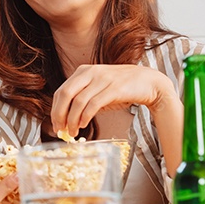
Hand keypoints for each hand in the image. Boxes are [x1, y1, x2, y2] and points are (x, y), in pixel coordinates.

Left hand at [51, 64, 178, 136]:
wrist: (149, 82)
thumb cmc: (122, 88)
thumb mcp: (98, 88)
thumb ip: (83, 98)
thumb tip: (67, 119)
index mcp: (83, 71)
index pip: (61, 91)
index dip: (55, 109)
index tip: (55, 124)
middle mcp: (90, 72)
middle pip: (65, 94)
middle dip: (59, 114)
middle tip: (59, 130)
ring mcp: (102, 79)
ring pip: (78, 101)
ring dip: (72, 120)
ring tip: (72, 132)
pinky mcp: (113, 88)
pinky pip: (93, 104)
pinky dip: (85, 117)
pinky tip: (83, 124)